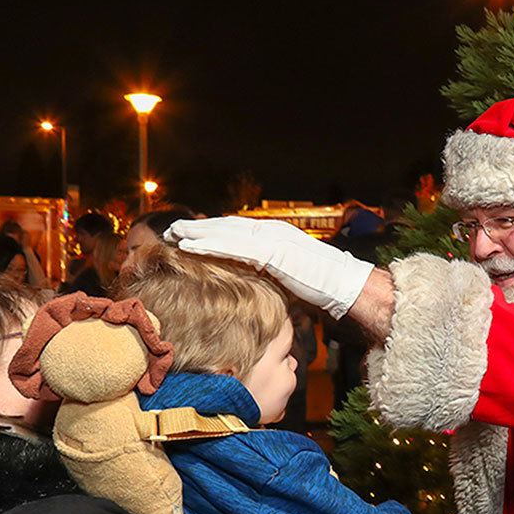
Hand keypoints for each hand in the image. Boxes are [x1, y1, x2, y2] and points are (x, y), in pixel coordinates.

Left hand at [165, 217, 374, 318]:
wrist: (342, 285)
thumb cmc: (319, 287)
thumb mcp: (287, 276)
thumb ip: (269, 273)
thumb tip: (254, 284)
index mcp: (274, 236)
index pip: (236, 231)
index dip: (211, 232)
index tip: (189, 236)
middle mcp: (270, 231)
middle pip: (226, 227)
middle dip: (198, 228)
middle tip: (171, 230)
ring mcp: (271, 238)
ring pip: (224, 232)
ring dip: (195, 233)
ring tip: (172, 235)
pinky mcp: (271, 250)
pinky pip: (232, 247)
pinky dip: (208, 245)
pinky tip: (188, 247)